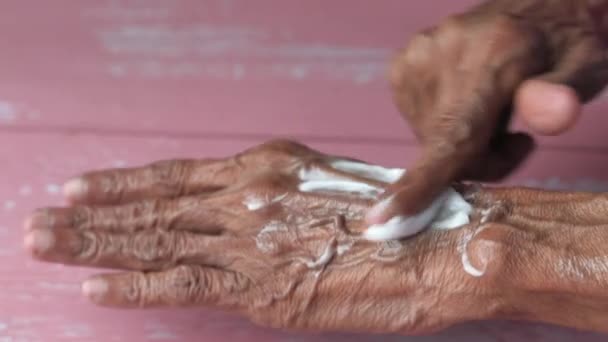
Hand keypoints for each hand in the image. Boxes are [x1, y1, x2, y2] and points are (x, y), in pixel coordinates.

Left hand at [24, 140, 504, 334]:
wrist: (441, 245)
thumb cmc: (393, 215)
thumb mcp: (323, 186)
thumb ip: (275, 199)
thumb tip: (237, 212)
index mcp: (265, 166)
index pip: (177, 175)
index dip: (125, 183)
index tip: (82, 188)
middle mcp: (248, 196)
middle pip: (155, 205)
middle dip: (94, 216)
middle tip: (40, 220)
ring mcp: (250, 241)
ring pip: (157, 240)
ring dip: (97, 246)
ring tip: (46, 244)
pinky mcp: (261, 287)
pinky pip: (184, 284)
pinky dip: (137, 287)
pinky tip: (94, 289)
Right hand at [366, 0, 607, 238]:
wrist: (533, 9)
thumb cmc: (563, 47)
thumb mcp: (586, 65)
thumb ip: (565, 91)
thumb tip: (552, 114)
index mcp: (494, 54)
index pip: (453, 133)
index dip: (419, 183)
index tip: (379, 218)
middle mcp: (443, 53)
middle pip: (443, 148)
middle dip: (476, 161)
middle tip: (512, 140)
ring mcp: (416, 57)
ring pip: (428, 139)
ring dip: (458, 143)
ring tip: (490, 113)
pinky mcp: (402, 65)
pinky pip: (417, 121)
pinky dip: (441, 124)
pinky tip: (464, 100)